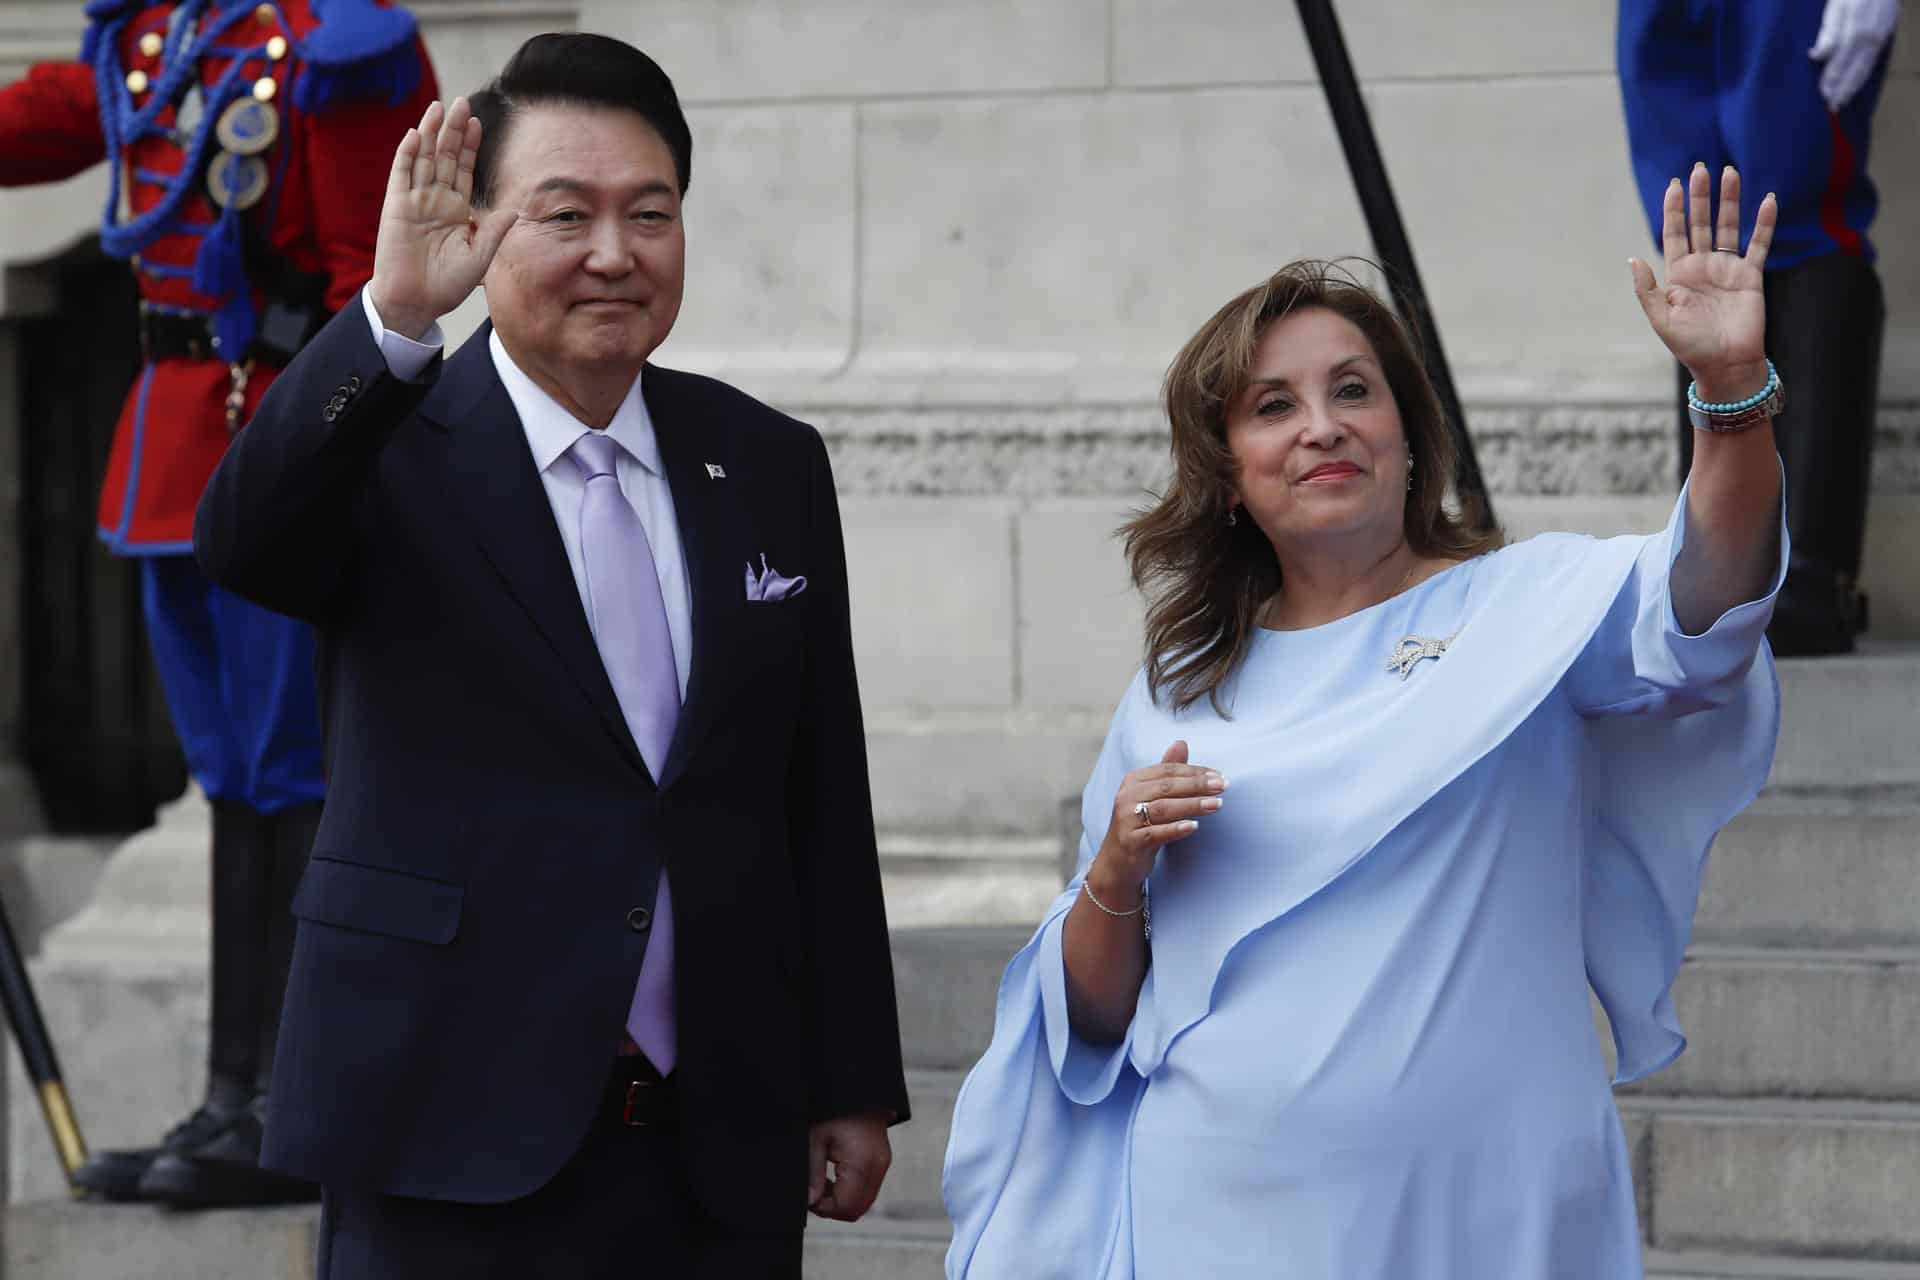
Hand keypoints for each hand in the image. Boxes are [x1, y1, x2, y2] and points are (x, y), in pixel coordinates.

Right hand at [368, 98, 518, 339]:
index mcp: (456, 210)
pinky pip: (401, 176)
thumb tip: (516, 210)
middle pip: (444, 157)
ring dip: (430, 133)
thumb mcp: (480, 258)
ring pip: (423, 159)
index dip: (469, 146)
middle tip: (462, 102)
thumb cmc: (446, 286)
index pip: (464, 170)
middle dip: (453, 130)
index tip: (478, 123)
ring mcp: (414, 201)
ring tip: (439, 107)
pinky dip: (407, 155)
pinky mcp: (396, 207)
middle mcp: (435, 200)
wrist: (416, 303)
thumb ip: (494, 231)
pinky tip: (415, 135)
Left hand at [807, 1111, 891, 1221]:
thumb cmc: (835, 1111)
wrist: (857, 1090)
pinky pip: (868, 1190)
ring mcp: (883, 1165)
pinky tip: (835, 1179)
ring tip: (822, 1184)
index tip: (809, 1198)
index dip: (825, 1209)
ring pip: (863, 1203)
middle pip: (856, 1210)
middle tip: (814, 1194)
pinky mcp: (882, 1163)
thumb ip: (814, 1173)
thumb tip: (810, 1201)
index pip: (846, 1207)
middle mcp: (877, 1167)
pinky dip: (851, 1193)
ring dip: (842, 1202)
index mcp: (862, 1163)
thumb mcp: (817, 1139)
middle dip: (833, 1209)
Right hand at [1091, 740, 1225, 896]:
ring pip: (1164, 808)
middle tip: (1223, 786)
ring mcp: (1127, 819)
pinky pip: (1155, 833)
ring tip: (1217, 804)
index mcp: (1133, 781)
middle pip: (1166, 787)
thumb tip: (1181, 743)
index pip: (1168, 771)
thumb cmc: (1139, 824)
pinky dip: (1175, 829)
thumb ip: (1167, 771)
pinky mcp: (1131, 841)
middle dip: (1197, 785)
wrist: (1117, 861)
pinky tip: (1194, 827)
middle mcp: (1127, 797)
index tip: (1219, 776)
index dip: (1195, 772)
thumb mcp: (1151, 795)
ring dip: (1192, 805)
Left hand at [1629, 164, 1773, 404]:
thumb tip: (1634, 258)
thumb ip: (1647, 289)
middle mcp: (1703, 266)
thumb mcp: (1661, 319)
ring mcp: (1727, 269)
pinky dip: (1764, 224)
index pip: (1675, 234)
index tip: (1674, 185)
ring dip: (1729, 201)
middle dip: (1700, 197)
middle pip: (1702, 223)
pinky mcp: (1751, 276)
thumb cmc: (1690, 346)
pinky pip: (1759, 245)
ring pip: (1729, 227)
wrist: (1724, 365)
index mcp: (1678, 274)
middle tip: (1700, 168)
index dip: (1674, 210)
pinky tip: (1767, 200)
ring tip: (1729, 173)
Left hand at [1810, 0, 1898, 112]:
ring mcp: (1880, 39)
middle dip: (1843, 90)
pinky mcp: (1885, 37)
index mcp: (1855, 33)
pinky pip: (1873, 62)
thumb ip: (1828, 34)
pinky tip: (1857, 84)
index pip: (1839, 64)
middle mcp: (1870, 40)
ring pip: (1866, 69)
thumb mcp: (1836, 9)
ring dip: (1854, 87)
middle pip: (1855, 71)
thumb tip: (1816, 56)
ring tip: (1843, 101)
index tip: (1822, 95)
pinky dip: (1864, 76)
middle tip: (1832, 108)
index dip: (1831, 81)